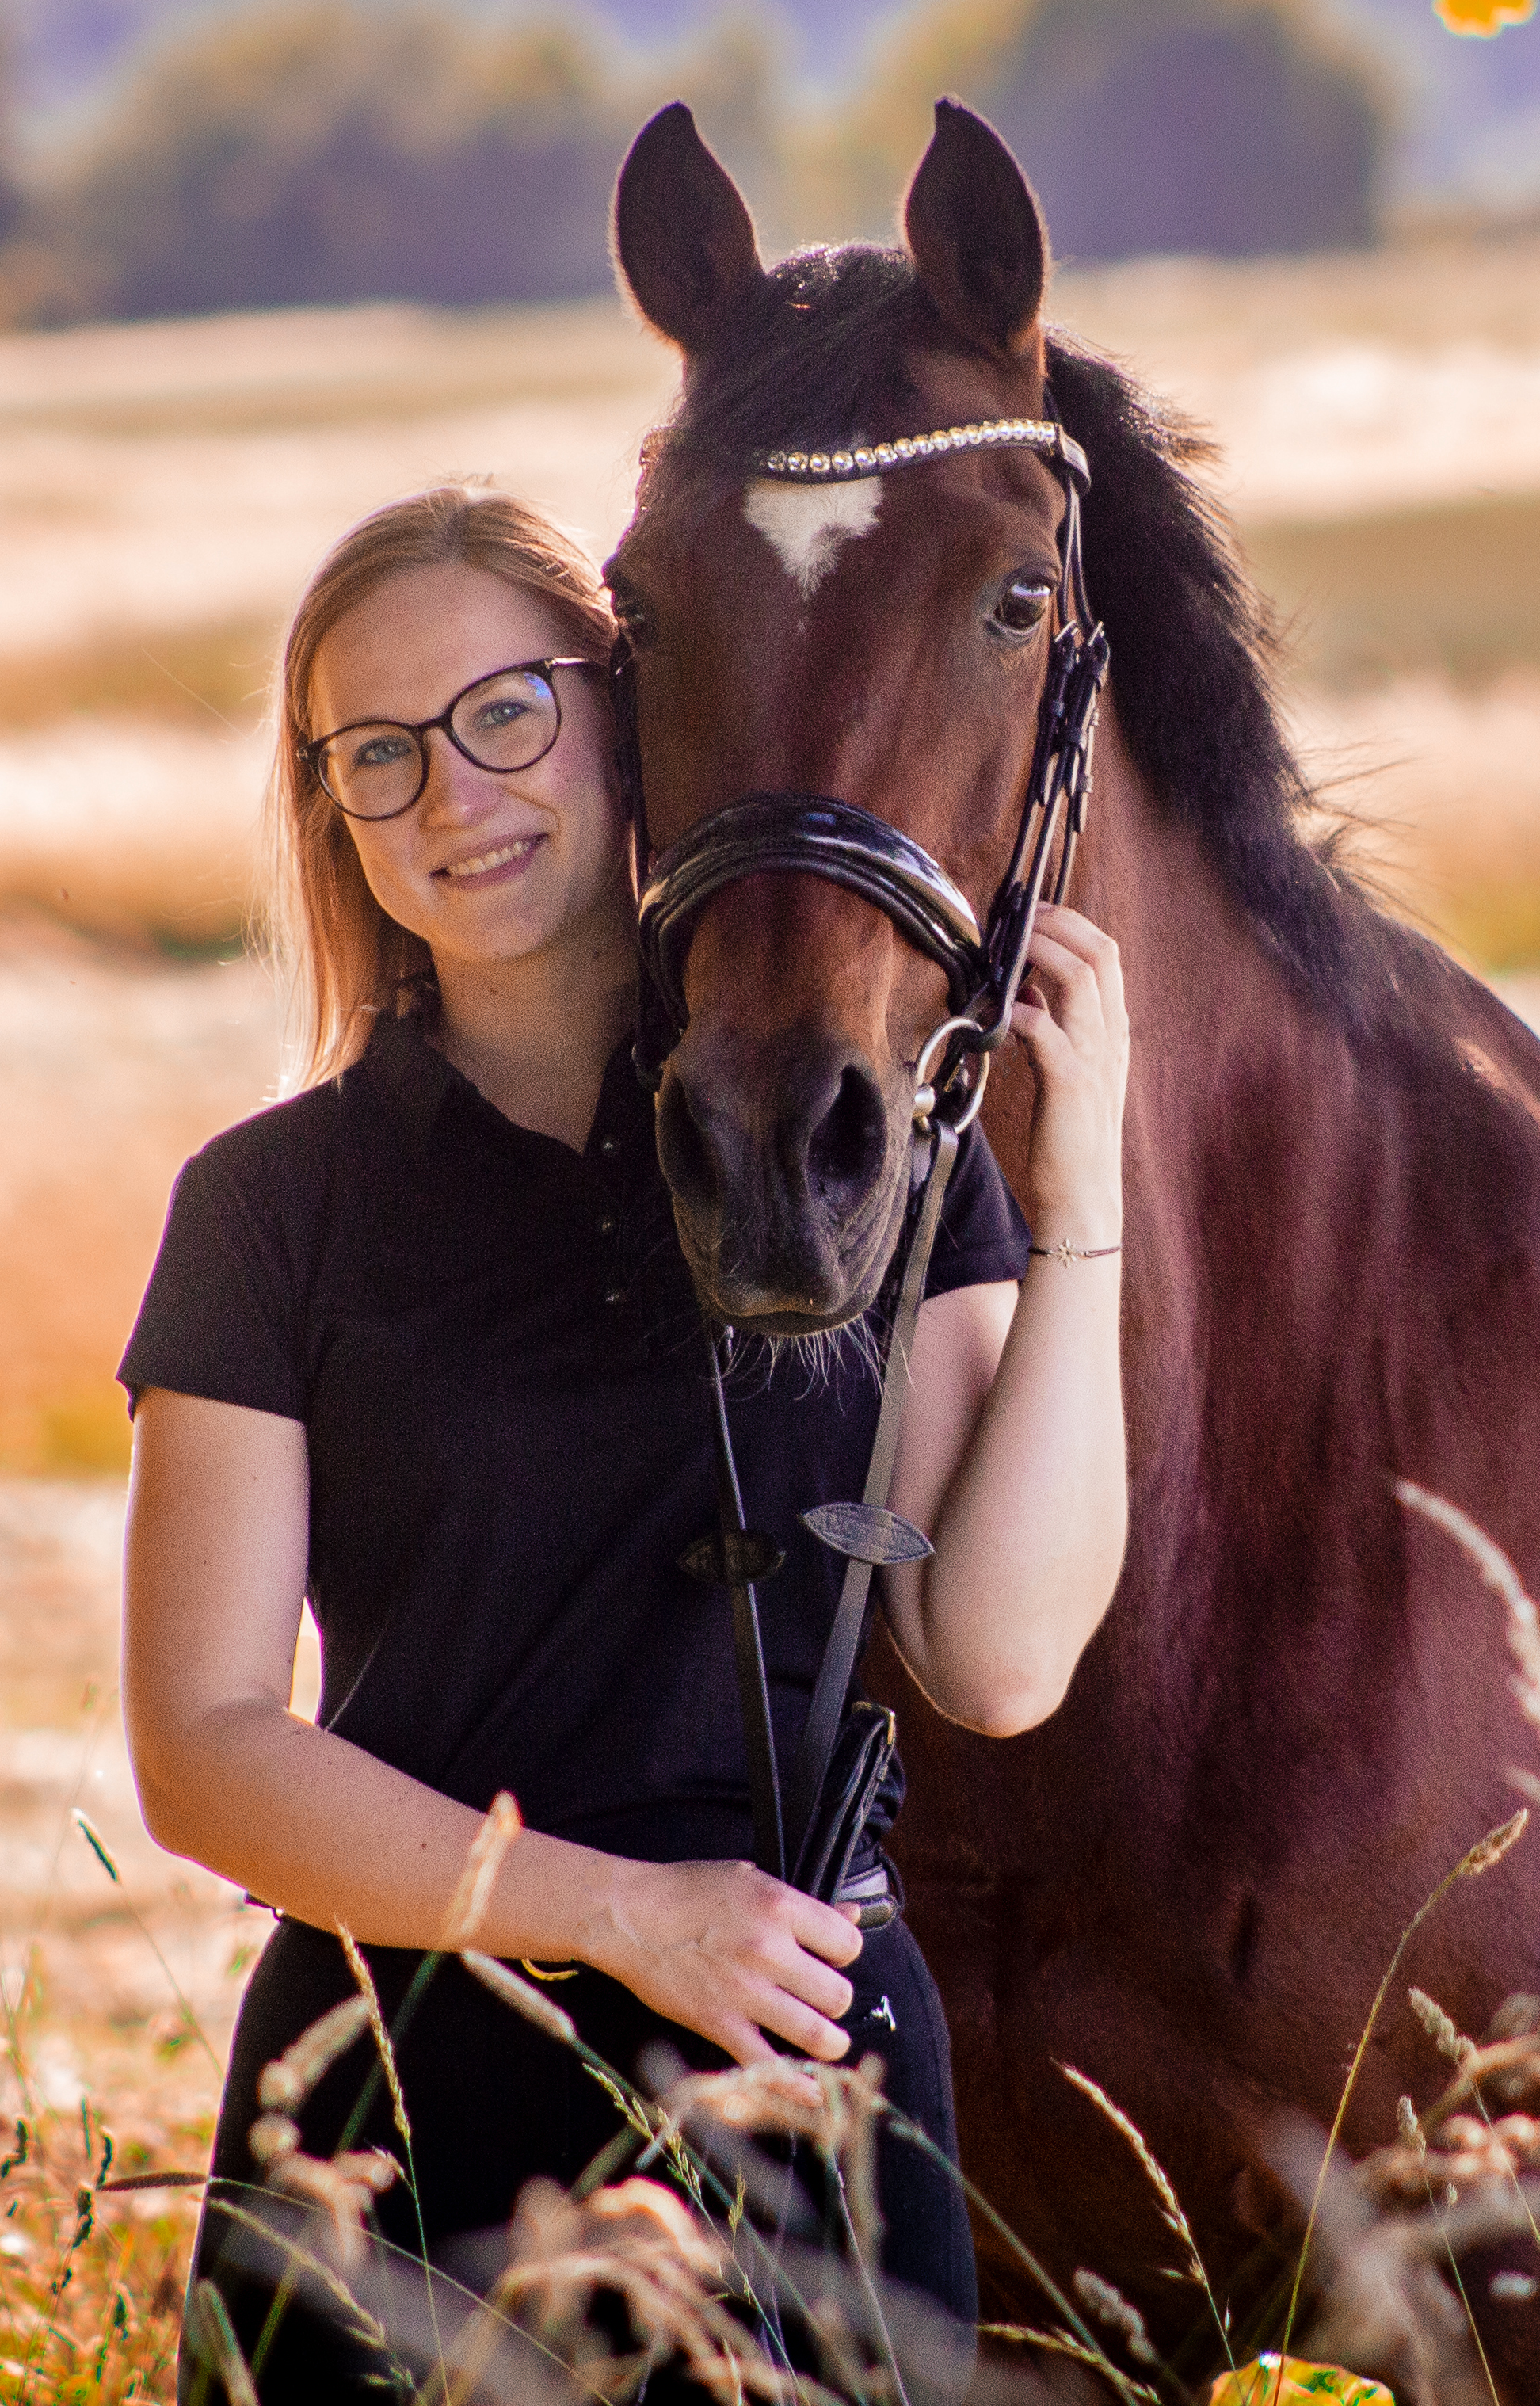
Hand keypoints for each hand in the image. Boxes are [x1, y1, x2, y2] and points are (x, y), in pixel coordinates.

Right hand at [582, 1857, 862, 2065]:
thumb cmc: (686, 1891)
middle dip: (836, 2001)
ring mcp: (745, 1991)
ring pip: (816, 2034)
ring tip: (829, 2042)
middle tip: (822, 2000)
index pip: (848, 1944)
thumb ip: (804, 1903)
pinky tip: (810, 2090)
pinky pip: (768, 2065)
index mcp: (780, 1906)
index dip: (844, 1954)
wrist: (629, 1915)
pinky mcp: (719, 2024)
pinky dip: (794, 2085)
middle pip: (838, 1995)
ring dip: (830, 2044)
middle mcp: (769, 1950)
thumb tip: (853, 1917)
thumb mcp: (750, 1878)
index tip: (832, 1958)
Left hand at [1008, 902, 1127, 1243]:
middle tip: (1021, 913)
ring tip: (1010, 944)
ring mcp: (1095, 1059)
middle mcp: (1111, 1037)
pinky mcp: (1071, 1085)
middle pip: (1100, 953)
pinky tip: (1006, 1010)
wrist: (1085, 1196)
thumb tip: (1027, 989)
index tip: (1034, 913)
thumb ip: (1055, 1028)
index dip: (1071, 924)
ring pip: (1082, 980)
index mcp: (1112, 1031)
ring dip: (1043, 952)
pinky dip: (1028, 1012)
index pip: (1106, 954)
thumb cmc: (1070, 1136)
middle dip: (1059, 923)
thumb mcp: (1069, 1070)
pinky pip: (1052, 1034)